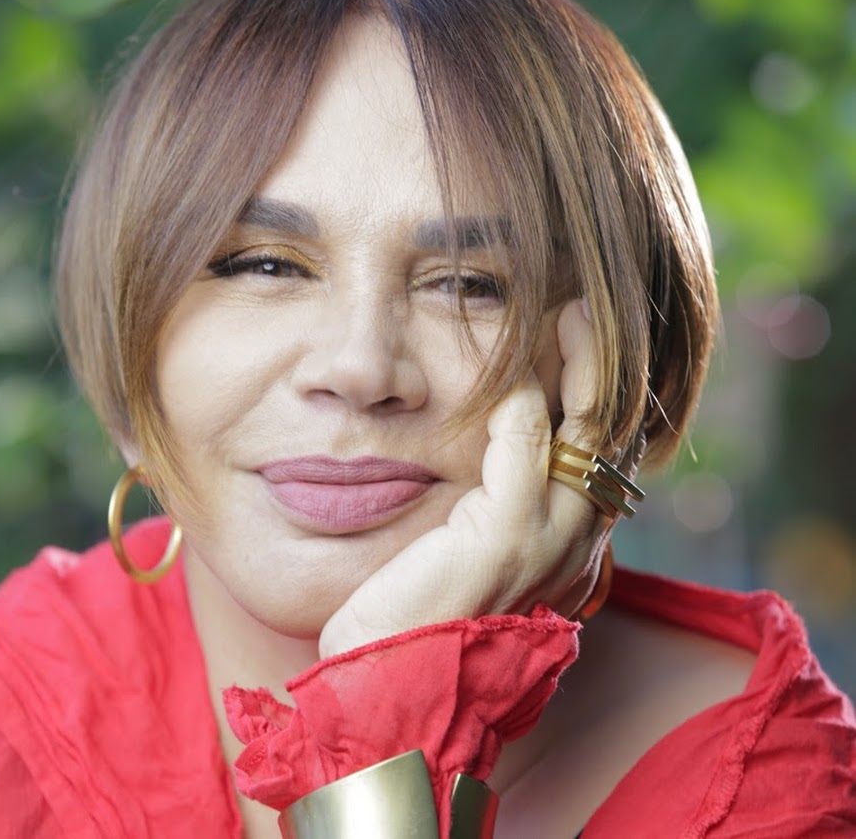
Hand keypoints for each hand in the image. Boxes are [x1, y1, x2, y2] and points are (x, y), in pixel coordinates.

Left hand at [319, 299, 624, 657]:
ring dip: (579, 364)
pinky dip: (520, 402)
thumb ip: (495, 514)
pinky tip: (509, 377)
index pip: (603, 461)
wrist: (392, 689)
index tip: (586, 347)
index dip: (602, 399)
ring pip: (586, 432)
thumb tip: (493, 459)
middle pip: (610, 436)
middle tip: (585, 311)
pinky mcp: (503, 540)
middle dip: (604, 367)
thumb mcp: (473, 562)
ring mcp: (547, 544)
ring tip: (566, 314)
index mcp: (570, 552)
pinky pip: (525, 447)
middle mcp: (574, 548)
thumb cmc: (420, 621)